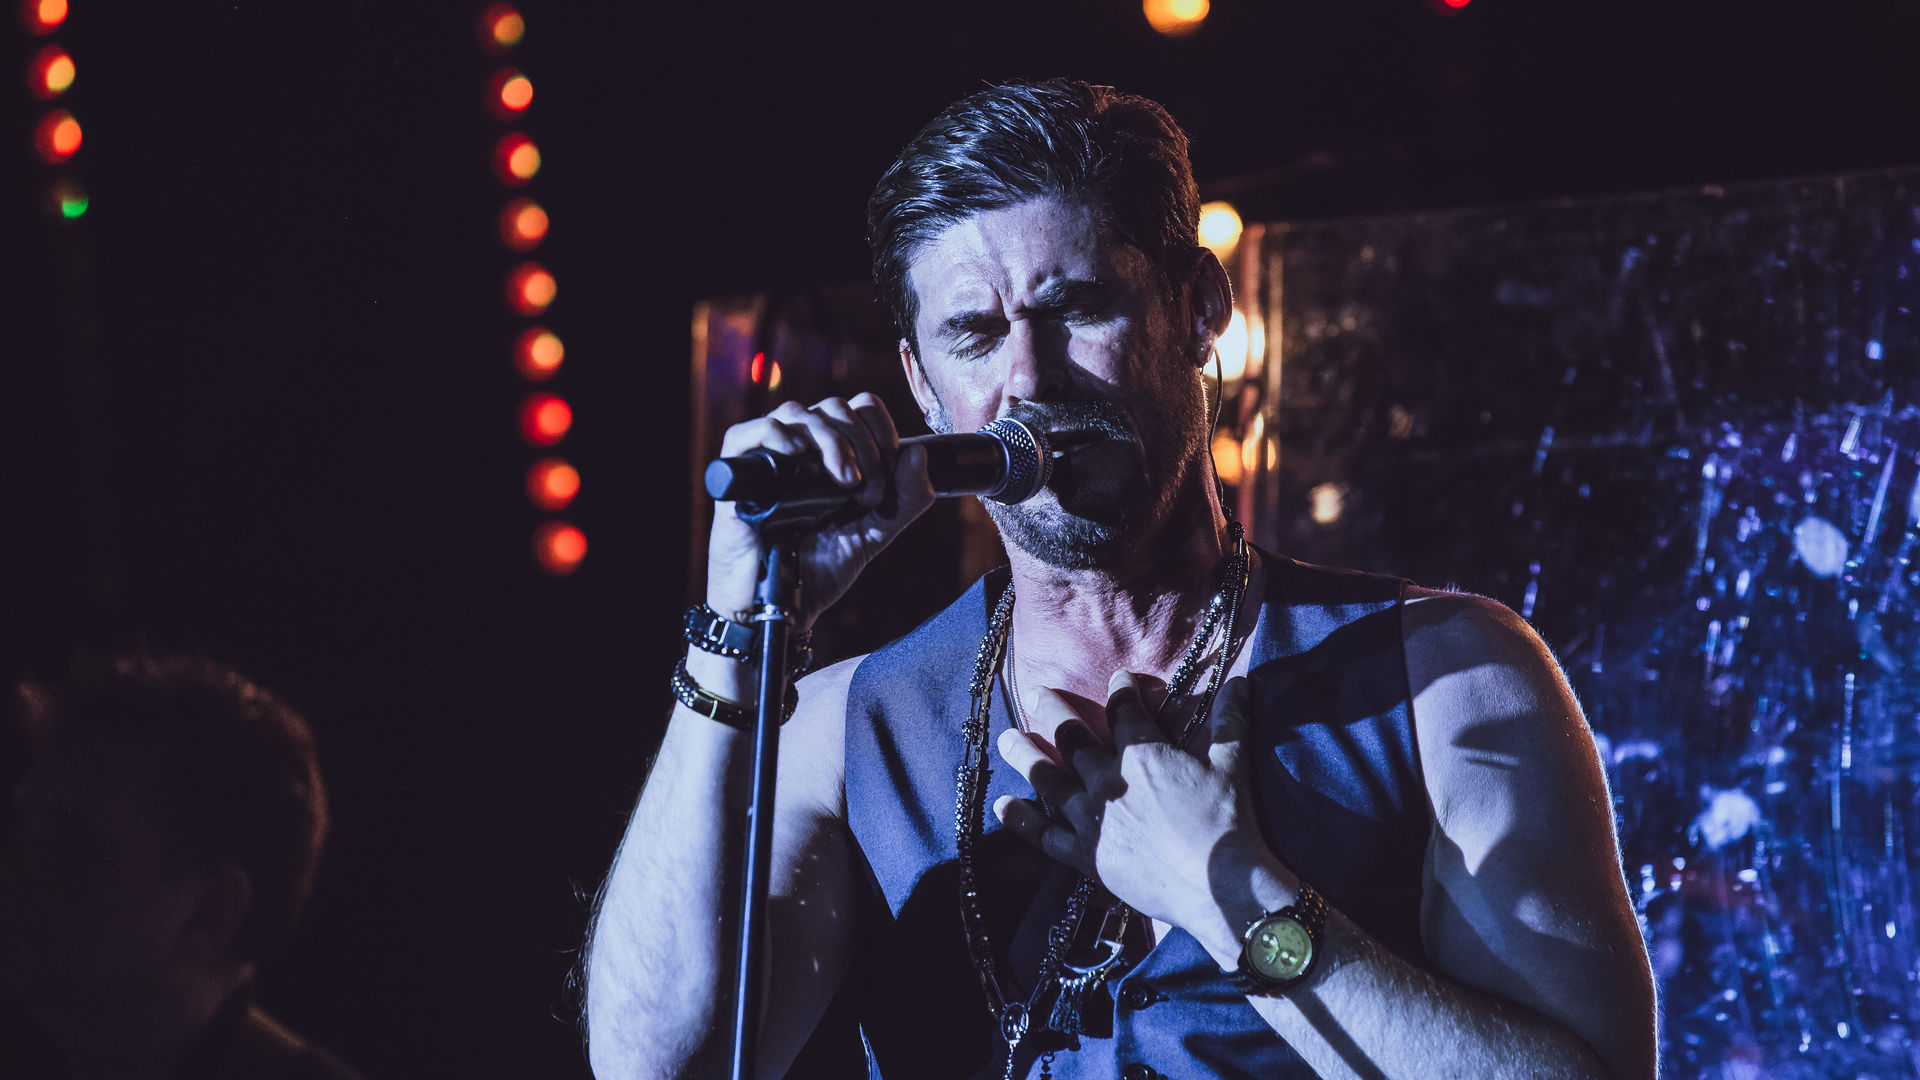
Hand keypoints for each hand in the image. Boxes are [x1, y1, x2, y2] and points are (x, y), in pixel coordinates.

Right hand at [705, 393, 935, 629]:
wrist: (782, 606)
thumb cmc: (822, 567)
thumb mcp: (876, 531)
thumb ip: (906, 498)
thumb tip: (920, 453)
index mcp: (835, 453)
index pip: (861, 408)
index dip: (882, 431)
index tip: (888, 473)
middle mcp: (803, 447)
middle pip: (836, 407)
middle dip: (863, 445)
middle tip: (866, 491)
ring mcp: (770, 457)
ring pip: (799, 413)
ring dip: (831, 441)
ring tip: (842, 483)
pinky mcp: (738, 474)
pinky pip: (750, 431)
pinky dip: (777, 435)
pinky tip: (796, 456)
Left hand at [994, 672, 1261, 928]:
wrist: (1219, 887)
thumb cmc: (1228, 823)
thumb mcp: (1232, 764)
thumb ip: (1230, 720)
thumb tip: (1240, 682)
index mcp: (1143, 754)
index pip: (1124, 710)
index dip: (1121, 689)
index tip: (1119, 679)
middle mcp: (1108, 780)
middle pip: (1072, 738)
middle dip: (1055, 711)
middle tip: (1039, 693)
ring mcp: (1092, 819)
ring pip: (1048, 778)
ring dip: (1024, 755)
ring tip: (1007, 738)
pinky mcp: (1086, 856)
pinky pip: (1044, 836)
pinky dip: (1021, 820)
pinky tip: (1001, 806)